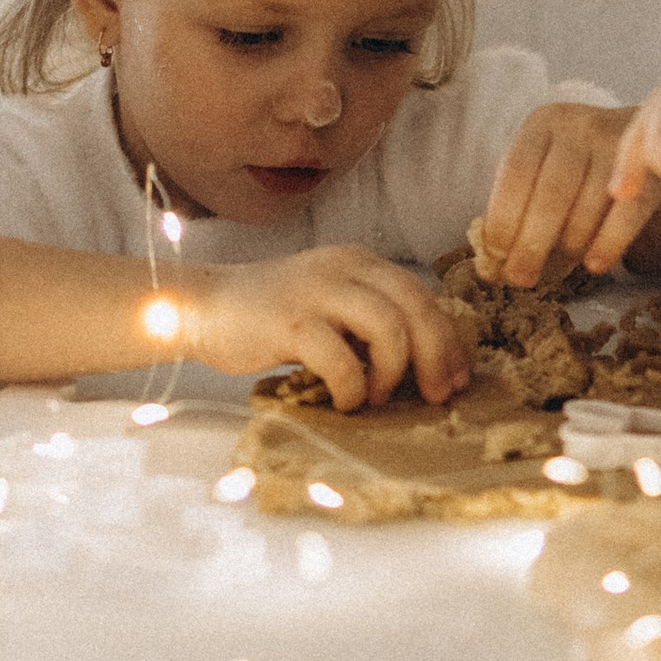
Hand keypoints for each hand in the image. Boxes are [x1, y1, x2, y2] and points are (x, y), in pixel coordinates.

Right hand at [184, 243, 467, 411]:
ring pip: (387, 325)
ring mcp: (316, 291)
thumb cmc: (273, 317)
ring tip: (376, 395)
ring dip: (392, 370)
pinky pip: (340, 357)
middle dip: (435, 355)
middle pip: (414, 306)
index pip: (420, 294)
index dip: (446, 339)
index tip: (455, 379)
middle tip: (436, 395)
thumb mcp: (330, 304)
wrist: (206, 308)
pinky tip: (344, 400)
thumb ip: (369, 320)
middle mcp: (343, 267)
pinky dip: (351, 386)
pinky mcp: (289, 322)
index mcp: (359, 261)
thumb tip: (424, 363)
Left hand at [476, 102, 659, 285]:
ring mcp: (616, 144)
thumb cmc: (582, 163)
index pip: (516, 170)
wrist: (652, 137)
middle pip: (552, 192)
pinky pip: (626, 213)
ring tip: (561, 265)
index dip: (503, 216)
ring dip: (570, 246)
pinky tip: (595, 265)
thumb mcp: (546, 164)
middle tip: (521, 279)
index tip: (496, 254)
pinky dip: (608, 243)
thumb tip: (495, 260)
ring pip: (587, 207)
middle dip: (532, 242)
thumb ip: (521, 200)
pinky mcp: (649, 168)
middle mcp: (578, 126)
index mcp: (543, 123)